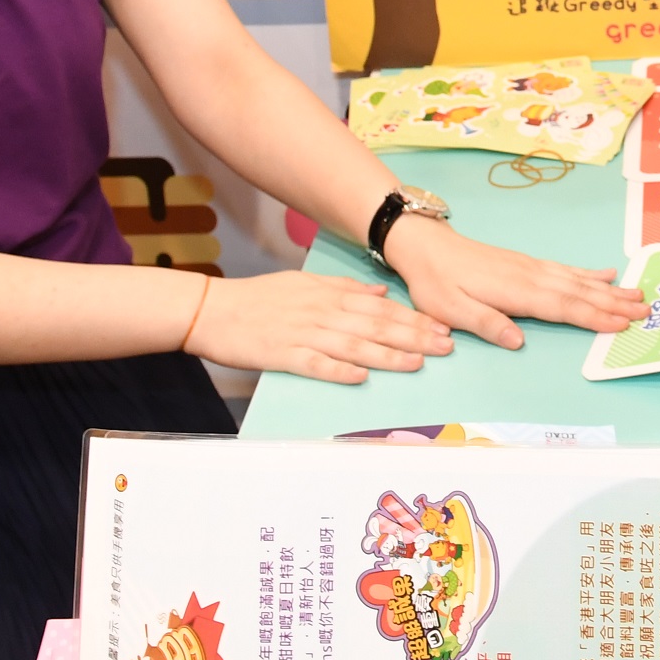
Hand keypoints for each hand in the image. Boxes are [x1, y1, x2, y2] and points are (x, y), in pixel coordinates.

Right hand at [182, 269, 449, 384]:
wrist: (213, 309)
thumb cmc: (261, 297)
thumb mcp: (306, 283)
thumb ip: (345, 288)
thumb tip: (381, 292)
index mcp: (329, 296)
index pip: (381, 308)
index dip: (414, 319)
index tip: (442, 327)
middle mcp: (322, 313)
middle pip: (375, 326)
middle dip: (414, 336)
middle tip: (446, 346)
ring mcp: (303, 334)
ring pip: (353, 344)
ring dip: (387, 354)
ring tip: (417, 363)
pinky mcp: (282, 355)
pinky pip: (314, 364)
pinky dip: (338, 370)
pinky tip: (360, 377)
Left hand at [386, 216, 647, 350]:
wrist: (426, 246)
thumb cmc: (436, 282)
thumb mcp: (451, 309)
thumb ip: (487, 324)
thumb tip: (518, 341)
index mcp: (515, 291)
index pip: (562, 307)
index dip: (593, 317)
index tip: (623, 324)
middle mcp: (531, 276)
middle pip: (579, 292)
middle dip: (614, 303)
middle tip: (647, 310)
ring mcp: (532, 267)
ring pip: (578, 280)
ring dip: (609, 290)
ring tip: (638, 294)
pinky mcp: (528, 264)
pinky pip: (567, 270)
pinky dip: (590, 274)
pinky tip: (606, 275)